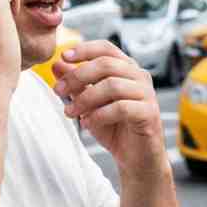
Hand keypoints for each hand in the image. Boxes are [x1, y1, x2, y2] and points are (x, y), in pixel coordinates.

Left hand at [52, 41, 167, 177]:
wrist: (134, 157)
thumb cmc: (114, 127)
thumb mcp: (88, 103)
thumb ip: (76, 83)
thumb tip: (56, 65)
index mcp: (126, 68)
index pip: (106, 48)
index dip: (84, 49)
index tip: (63, 56)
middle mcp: (139, 76)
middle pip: (106, 64)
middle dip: (77, 76)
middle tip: (58, 90)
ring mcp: (147, 94)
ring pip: (112, 85)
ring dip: (85, 99)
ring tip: (70, 112)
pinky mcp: (149, 113)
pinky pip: (121, 108)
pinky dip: (99, 115)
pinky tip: (87, 124)